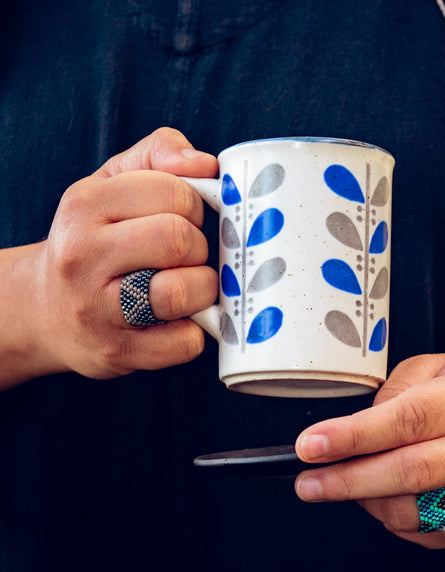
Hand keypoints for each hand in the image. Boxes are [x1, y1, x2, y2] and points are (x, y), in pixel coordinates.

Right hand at [22, 127, 218, 379]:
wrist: (46, 309)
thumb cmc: (94, 240)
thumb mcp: (111, 182)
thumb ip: (158, 154)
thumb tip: (206, 164)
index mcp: (85, 205)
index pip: (174, 193)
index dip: (196, 206)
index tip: (187, 217)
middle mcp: (83, 256)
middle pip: (179, 241)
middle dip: (200, 248)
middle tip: (189, 255)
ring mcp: (99, 310)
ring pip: (180, 292)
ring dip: (203, 289)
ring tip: (190, 286)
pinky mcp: (118, 352)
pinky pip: (184, 342)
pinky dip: (196, 331)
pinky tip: (181, 320)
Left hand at [294, 354, 444, 552]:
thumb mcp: (432, 368)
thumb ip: (393, 388)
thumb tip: (354, 427)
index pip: (407, 419)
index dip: (354, 435)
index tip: (312, 444)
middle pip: (410, 472)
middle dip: (347, 480)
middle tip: (308, 481)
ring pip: (414, 512)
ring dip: (366, 501)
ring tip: (347, 482)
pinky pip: (424, 534)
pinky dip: (390, 518)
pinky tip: (383, 495)